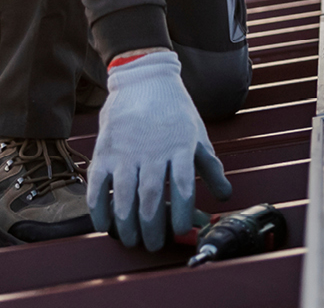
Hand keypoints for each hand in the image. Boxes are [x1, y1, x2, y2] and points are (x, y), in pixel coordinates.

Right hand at [87, 51, 230, 248]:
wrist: (143, 78)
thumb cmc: (175, 109)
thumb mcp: (197, 134)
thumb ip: (210, 167)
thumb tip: (225, 196)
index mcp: (180, 147)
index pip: (183, 188)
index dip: (182, 214)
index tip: (181, 231)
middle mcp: (152, 150)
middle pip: (152, 198)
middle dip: (152, 228)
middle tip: (152, 245)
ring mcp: (125, 151)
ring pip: (124, 196)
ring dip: (127, 224)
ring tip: (131, 240)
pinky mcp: (104, 150)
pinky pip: (98, 185)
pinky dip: (99, 208)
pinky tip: (104, 224)